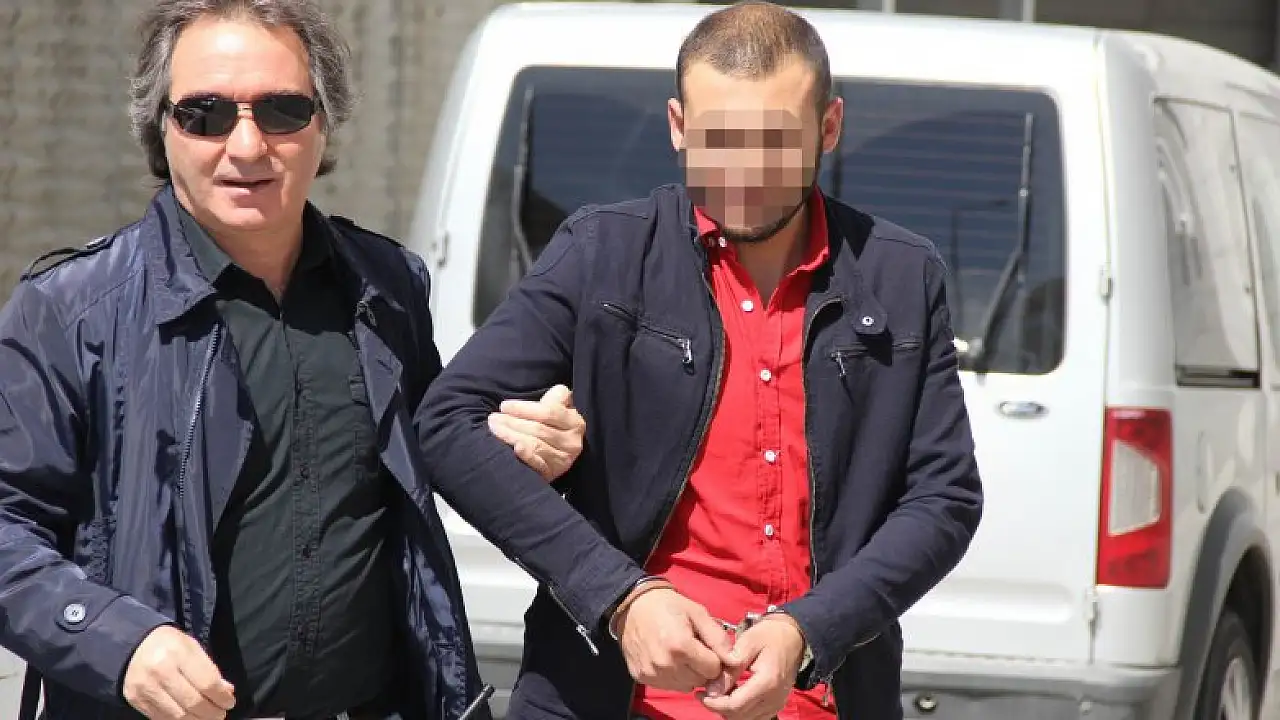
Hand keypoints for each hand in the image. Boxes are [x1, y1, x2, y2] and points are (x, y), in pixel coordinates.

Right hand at [122, 625, 235, 719]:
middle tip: (220, 714)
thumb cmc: (169, 645)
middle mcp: (161, 671)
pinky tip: (190, 718)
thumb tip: (226, 691)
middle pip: (193, 702)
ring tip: (207, 718)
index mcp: (179, 653)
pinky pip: (162, 718)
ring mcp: (146, 687)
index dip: (221, 697)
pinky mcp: (136, 700)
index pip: (207, 683)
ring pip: (178, 715)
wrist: (133, 646)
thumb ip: (209, 669)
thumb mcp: (192, 648)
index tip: (229, 702)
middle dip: (211, 712)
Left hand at [488, 384, 585, 480]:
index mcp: (574, 422)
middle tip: (493, 419)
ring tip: (495, 429)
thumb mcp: (555, 409)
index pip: (548, 411)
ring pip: (535, 443)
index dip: (523, 408)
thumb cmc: (548, 426)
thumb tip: (545, 394)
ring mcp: (564, 458)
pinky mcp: (554, 472)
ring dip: (511, 435)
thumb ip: (553, 398)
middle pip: (538, 428)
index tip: (504, 406)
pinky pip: (538, 463)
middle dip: (512, 422)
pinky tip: (516, 449)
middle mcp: (572, 441)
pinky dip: (526, 455)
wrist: (553, 456)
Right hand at [614, 587, 733, 692]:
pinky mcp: (642, 678)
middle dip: (703, 667)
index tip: (707, 646)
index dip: (715, 658)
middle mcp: (665, 664)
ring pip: (686, 686)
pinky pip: (669, 686)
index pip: (714, 670)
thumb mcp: (698, 613)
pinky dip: (673, 676)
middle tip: (694, 648)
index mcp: (681, 647)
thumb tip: (735, 660)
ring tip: (681, 653)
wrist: (633, 606)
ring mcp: (652, 673)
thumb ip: (718, 638)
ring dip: (689, 673)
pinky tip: (668, 658)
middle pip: (700, 681)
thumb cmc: (668, 606)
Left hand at [700, 614, 806, 719]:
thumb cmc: (768, 635)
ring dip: (728, 709)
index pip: (735, 705)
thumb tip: (712, 690)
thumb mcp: (747, 643)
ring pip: (745, 718)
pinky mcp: (775, 705)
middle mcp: (774, 698)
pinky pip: (753, 716)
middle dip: (718, 706)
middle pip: (739, 715)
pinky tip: (730, 693)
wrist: (792, 637)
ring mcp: (776, 704)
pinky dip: (739, 709)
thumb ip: (731, 668)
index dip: (714, 703)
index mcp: (767, 682)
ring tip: (716, 691)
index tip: (700, 692)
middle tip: (705, 691)